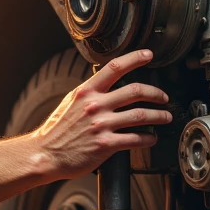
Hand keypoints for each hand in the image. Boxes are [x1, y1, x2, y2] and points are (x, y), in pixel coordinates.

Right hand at [33, 49, 170, 179]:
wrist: (45, 154)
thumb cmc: (56, 131)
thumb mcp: (70, 102)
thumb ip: (89, 92)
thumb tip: (104, 81)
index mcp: (86, 92)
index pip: (115, 67)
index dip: (135, 58)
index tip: (148, 55)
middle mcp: (95, 105)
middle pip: (135, 91)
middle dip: (156, 93)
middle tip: (163, 97)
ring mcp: (101, 125)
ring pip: (141, 115)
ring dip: (159, 115)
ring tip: (165, 117)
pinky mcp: (105, 145)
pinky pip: (135, 139)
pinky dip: (148, 138)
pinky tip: (151, 138)